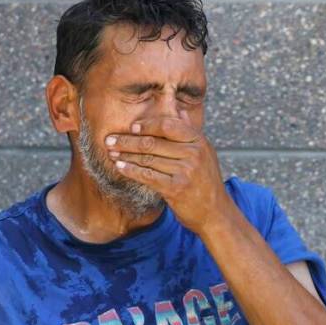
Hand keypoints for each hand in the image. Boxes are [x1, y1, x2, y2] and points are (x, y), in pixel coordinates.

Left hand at [105, 117, 232, 234]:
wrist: (215, 213)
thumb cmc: (206, 183)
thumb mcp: (204, 153)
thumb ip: (190, 132)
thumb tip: (178, 111)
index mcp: (198, 141)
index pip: (168, 126)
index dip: (147, 125)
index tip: (132, 127)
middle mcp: (193, 153)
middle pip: (153, 143)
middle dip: (128, 141)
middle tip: (110, 140)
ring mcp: (185, 171)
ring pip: (148, 159)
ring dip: (126, 155)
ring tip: (111, 153)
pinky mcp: (176, 188)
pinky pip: (148, 176)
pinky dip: (131, 171)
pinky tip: (120, 167)